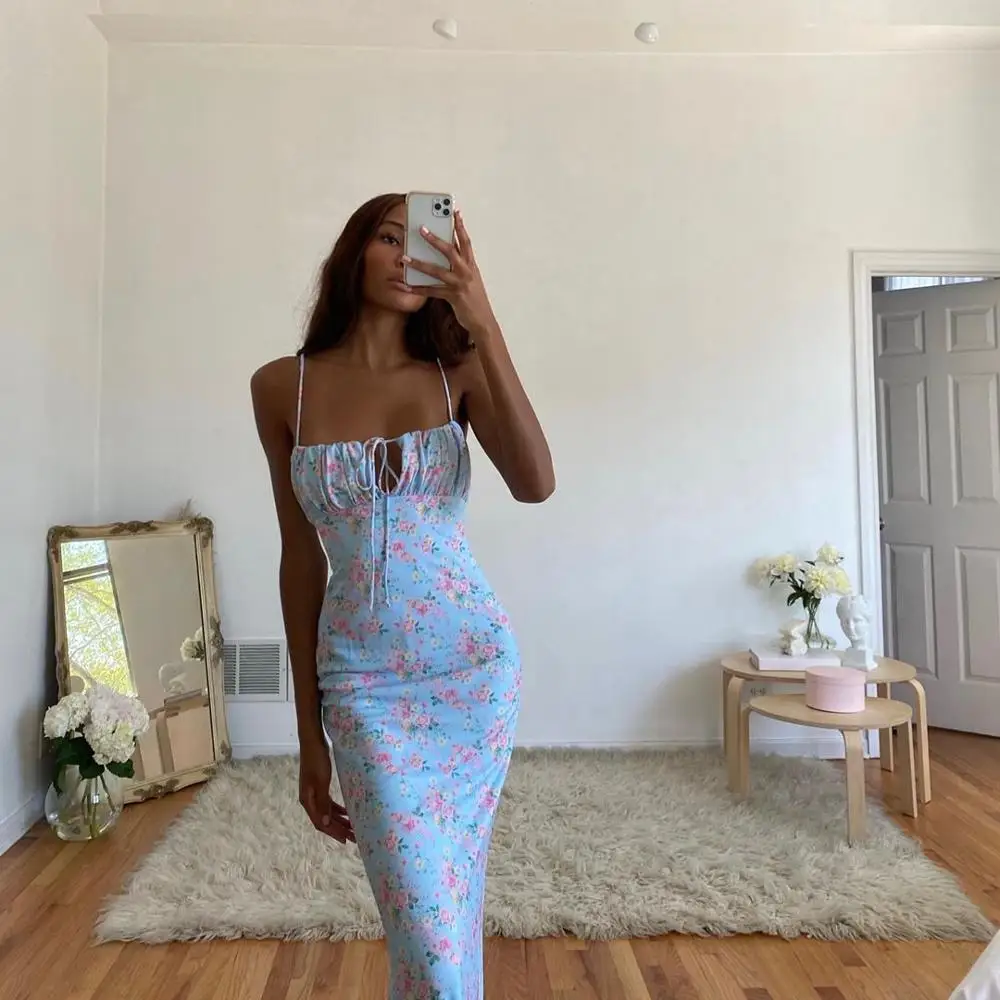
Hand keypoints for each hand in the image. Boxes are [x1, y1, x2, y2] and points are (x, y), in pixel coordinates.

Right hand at [299, 742, 354, 843]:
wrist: (312, 742)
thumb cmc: (316, 760)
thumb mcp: (321, 782)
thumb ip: (322, 803)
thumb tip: (325, 824)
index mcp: (307, 801)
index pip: (321, 823)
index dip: (333, 832)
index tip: (346, 840)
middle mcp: (309, 800)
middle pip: (325, 820)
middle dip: (339, 830)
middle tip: (355, 838)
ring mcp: (314, 794)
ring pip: (328, 813)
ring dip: (340, 821)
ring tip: (354, 828)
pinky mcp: (320, 787)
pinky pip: (329, 804)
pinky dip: (338, 810)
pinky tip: (348, 813)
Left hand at [402, 211, 496, 335]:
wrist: (483, 320)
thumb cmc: (474, 299)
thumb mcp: (471, 279)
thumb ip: (460, 266)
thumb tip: (444, 256)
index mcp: (471, 265)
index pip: (466, 242)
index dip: (460, 226)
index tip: (454, 212)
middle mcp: (467, 272)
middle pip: (450, 251)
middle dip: (435, 239)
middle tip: (422, 228)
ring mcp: (460, 284)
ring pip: (437, 270)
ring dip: (419, 263)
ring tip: (404, 258)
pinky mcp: (453, 297)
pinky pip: (433, 291)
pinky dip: (419, 289)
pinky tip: (407, 286)